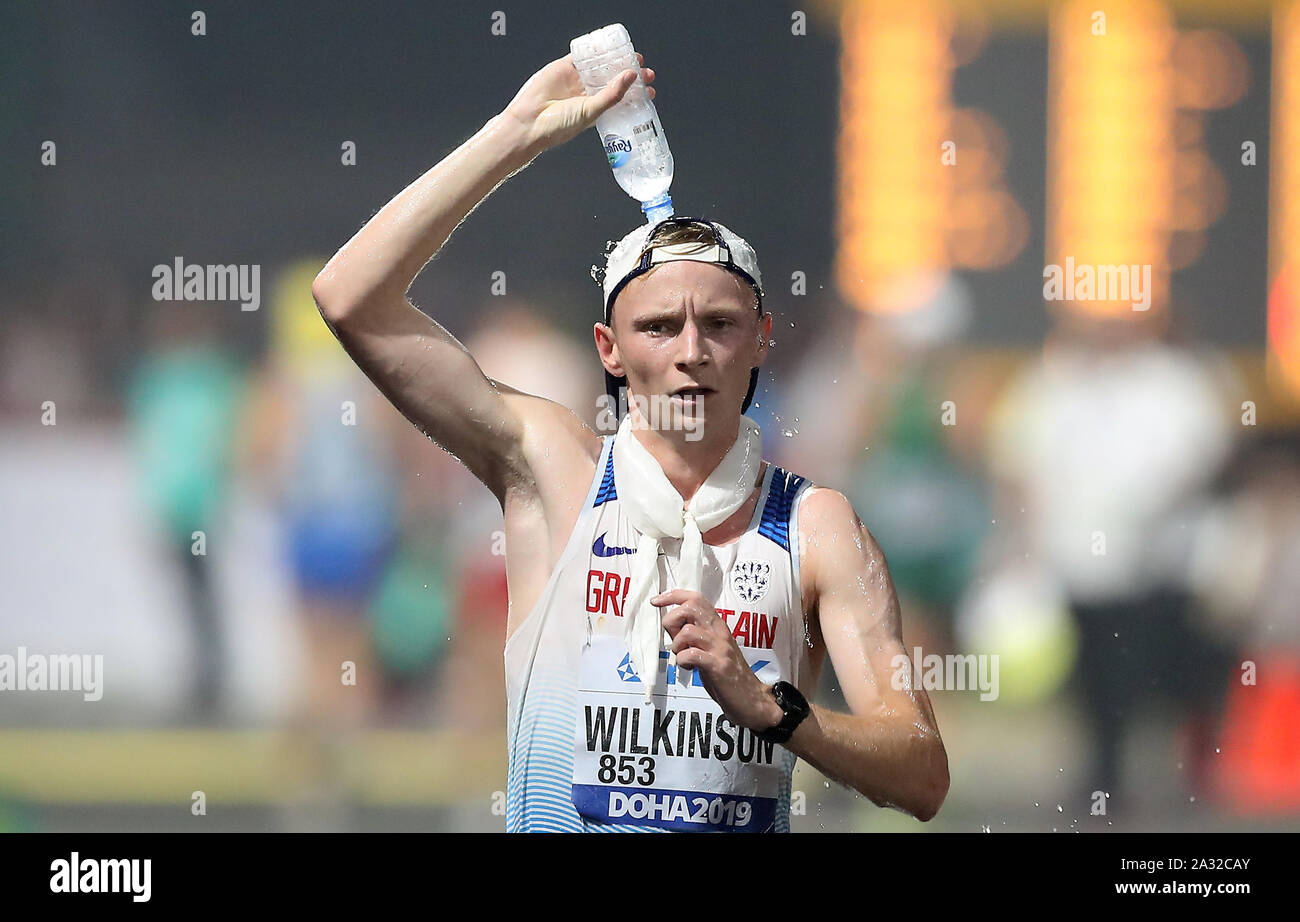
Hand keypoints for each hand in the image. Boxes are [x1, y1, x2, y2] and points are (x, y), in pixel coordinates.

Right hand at [501, 52, 655, 156]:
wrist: (531, 122)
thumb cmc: (559, 126)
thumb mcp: (591, 112)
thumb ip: (611, 94)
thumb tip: (631, 76)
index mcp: (596, 109)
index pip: (621, 98)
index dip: (636, 92)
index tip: (650, 88)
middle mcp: (587, 94)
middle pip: (614, 79)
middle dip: (631, 75)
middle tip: (646, 71)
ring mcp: (576, 80)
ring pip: (601, 66)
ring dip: (616, 61)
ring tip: (635, 59)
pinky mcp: (564, 68)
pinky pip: (582, 55)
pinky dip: (595, 50)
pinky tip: (609, 47)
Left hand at [652, 588, 781, 732]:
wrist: (751, 698)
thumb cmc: (727, 674)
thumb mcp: (712, 646)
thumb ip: (696, 633)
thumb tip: (672, 624)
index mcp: (717, 625)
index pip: (695, 598)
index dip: (673, 596)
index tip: (656, 601)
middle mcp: (719, 632)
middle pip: (690, 607)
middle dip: (672, 621)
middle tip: (674, 638)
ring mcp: (720, 648)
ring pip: (687, 632)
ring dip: (677, 646)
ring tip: (684, 657)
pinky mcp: (718, 666)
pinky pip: (690, 655)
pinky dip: (682, 662)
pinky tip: (690, 668)